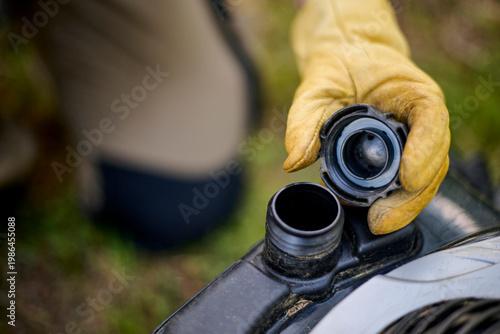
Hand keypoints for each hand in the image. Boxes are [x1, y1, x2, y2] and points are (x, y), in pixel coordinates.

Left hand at [284, 0, 449, 233]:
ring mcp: (415, 139)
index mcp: (412, 92)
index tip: (407, 178)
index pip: (432, 120)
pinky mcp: (402, 155)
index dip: (425, 151)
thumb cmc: (338, 66)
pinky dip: (393, 199)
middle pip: (433, 161)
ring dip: (404, 204)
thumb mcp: (316, 87)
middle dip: (411, 196)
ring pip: (424, 177)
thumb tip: (294, 162)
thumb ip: (304, 120)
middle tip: (381, 218)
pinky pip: (405, 180)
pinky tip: (373, 211)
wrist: (346, 59)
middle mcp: (422, 118)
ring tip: (377, 221)